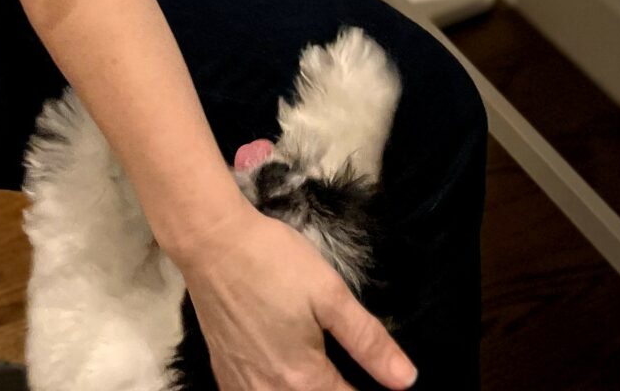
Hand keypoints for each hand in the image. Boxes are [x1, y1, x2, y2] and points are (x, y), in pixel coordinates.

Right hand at [179, 203, 415, 390]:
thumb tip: (406, 381)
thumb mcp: (330, 294)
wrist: (213, 243)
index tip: (381, 382)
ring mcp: (243, 388)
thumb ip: (368, 341)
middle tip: (349, 371)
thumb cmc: (275, 263)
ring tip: (320, 372)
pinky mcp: (225, 375)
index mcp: (304, 379)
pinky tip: (284, 377)